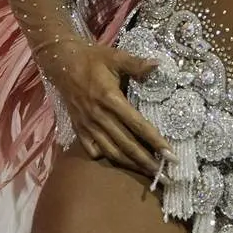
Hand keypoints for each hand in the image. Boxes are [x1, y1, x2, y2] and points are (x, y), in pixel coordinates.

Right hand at [42, 38, 166, 175]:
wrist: (62, 63)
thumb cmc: (93, 59)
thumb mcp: (115, 57)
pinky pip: (94, 150)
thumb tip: (158, 64)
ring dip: (131, 165)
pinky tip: (121, 163)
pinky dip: (108, 158)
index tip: (170, 155)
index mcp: (111, 99)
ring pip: (112, 152)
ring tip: (148, 173)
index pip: (138, 125)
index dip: (155, 141)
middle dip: (147, 162)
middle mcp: (99, 116)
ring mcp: (88, 125)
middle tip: (165, 175)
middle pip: (127, 145)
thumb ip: (136, 64)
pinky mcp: (79, 130)